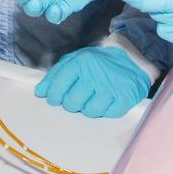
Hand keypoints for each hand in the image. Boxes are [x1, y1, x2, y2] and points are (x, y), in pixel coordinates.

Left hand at [35, 46, 149, 117]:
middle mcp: (94, 73)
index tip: (56, 98)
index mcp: (81, 62)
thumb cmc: (100, 61)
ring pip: (89, 112)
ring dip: (90, 107)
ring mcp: (111, 86)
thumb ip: (56, 74)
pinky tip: (109, 100)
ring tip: (95, 97)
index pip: (58, 86)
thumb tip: (40, 91)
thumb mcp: (77, 59)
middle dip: (72, 103)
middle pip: (72, 103)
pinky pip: (108, 114)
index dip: (54, 96)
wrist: (132, 59)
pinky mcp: (125, 97)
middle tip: (80, 96)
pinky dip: (107, 110)